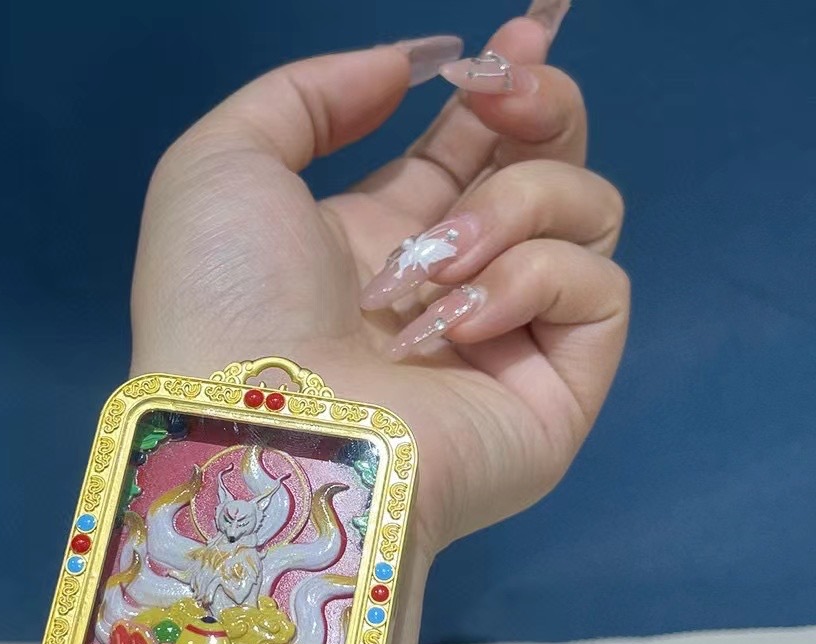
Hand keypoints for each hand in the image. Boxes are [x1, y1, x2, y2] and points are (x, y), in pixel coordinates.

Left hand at [131, 1, 627, 556]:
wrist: (255, 427)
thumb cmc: (224, 299)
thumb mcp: (224, 164)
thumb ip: (308, 94)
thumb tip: (409, 68)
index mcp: (377, 240)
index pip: (470, 153)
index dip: (501, 91)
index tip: (516, 39)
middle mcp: (449, 287)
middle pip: (545, 172)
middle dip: (542, 110)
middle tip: (513, 90)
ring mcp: (505, 344)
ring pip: (584, 217)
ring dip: (510, 207)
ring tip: (432, 260)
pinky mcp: (554, 394)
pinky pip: (597, 291)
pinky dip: (531, 281)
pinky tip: (454, 323)